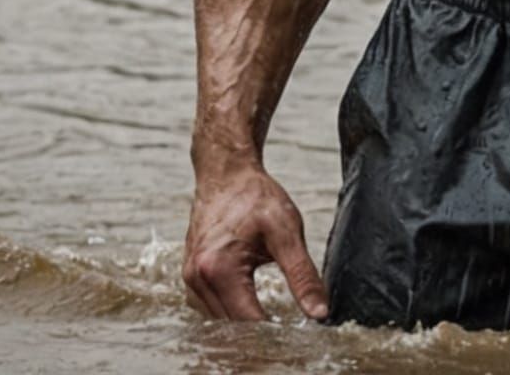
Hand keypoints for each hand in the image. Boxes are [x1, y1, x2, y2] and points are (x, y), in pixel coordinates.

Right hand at [183, 165, 328, 320]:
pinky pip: (210, 308)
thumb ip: (303, 275)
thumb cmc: (257, 196)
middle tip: (288, 331)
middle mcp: (197, 279)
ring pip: (219, 321)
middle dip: (260, 332)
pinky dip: (230, 312)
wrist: (227, 173)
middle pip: (231, 327)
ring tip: (271, 323)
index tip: (297, 335)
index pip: (249, 322)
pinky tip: (249, 307)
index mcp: (218, 269)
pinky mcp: (191, 276)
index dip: (274, 333)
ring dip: (243, 325)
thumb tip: (319, 313)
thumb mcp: (288, 231)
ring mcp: (190, 279)